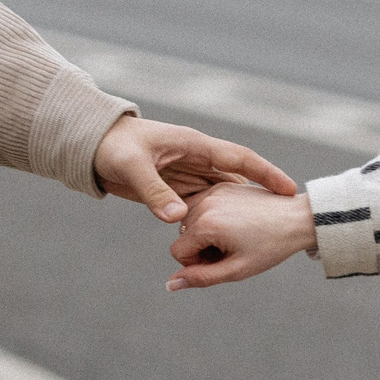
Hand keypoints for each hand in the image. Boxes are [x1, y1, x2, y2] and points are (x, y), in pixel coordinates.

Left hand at [93, 115, 296, 222]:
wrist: (90, 143)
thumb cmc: (111, 147)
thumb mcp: (133, 168)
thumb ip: (155, 194)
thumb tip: (179, 221)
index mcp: (193, 145)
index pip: (239, 158)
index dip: (265, 172)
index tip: (289, 189)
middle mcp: (196, 158)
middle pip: (237, 178)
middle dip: (261, 194)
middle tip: (287, 214)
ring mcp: (186, 172)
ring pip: (221, 193)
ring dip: (239, 209)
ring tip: (267, 228)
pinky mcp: (174, 186)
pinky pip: (202, 204)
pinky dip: (215, 218)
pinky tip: (227, 235)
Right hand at [167, 181, 317, 288]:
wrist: (297, 218)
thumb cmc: (271, 246)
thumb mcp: (237, 269)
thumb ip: (201, 278)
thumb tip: (171, 284)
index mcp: (206, 224)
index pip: (177, 252)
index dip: (196, 264)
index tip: (221, 261)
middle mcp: (204, 203)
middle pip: (183, 235)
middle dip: (200, 247)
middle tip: (231, 250)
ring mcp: (212, 191)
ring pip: (190, 220)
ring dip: (203, 232)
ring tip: (231, 237)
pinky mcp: (220, 186)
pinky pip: (202, 206)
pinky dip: (211, 217)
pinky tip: (233, 224)